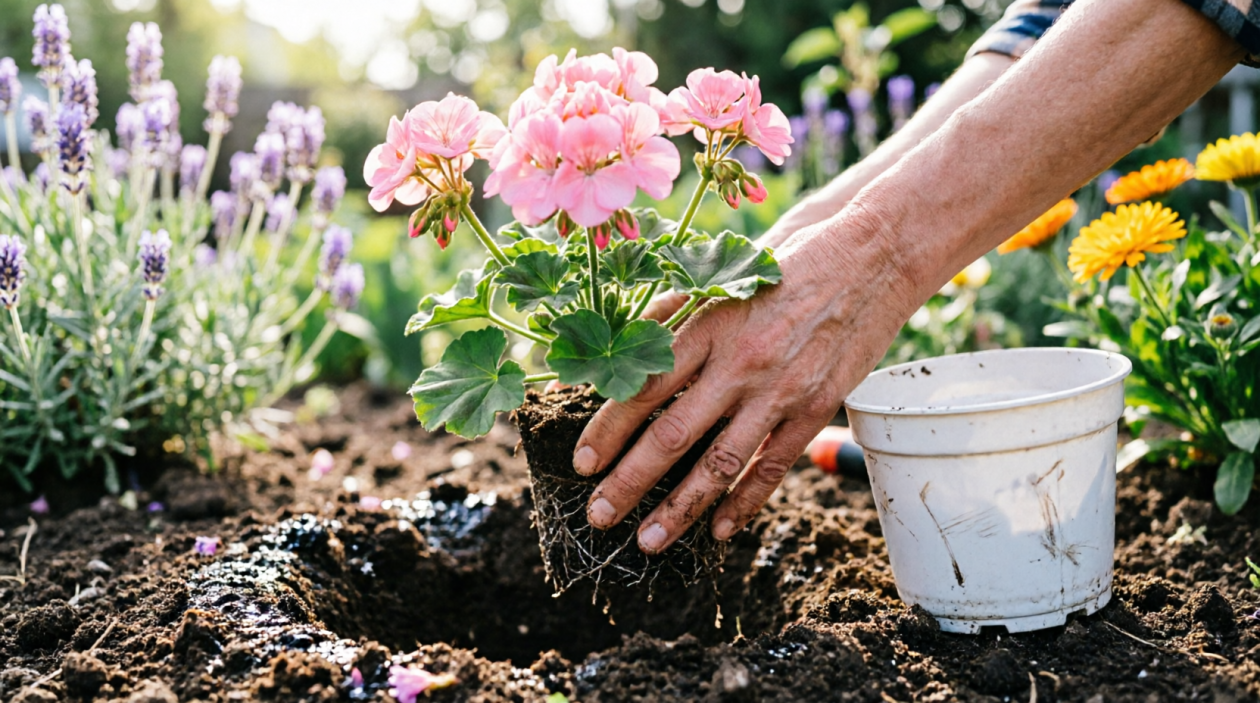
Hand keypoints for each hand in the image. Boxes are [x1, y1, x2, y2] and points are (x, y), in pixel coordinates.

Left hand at [572, 217, 916, 552]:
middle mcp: (739, 363)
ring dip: (679, 509)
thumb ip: (668, 315)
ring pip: (719, 463)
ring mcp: (779, 390)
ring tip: (648, 542)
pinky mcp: (816, 408)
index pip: (643, 388)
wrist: (872, 256)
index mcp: (707, 325)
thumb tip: (614, 347)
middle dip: (628, 483)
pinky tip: (718, 530)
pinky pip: (772, 467)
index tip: (581, 463)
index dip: (607, 430)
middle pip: (671, 436)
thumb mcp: (720, 277)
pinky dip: (743, 503)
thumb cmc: (785, 263)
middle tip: (598, 515)